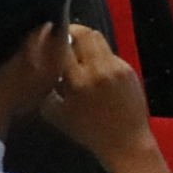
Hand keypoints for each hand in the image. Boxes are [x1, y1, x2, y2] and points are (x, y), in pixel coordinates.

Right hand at [42, 22, 152, 159]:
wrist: (126, 141)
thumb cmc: (88, 131)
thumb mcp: (57, 114)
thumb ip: (47, 89)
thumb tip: (43, 68)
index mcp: (78, 80)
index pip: (63, 46)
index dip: (54, 40)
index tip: (49, 40)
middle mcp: (98, 68)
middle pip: (84, 33)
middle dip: (72, 31)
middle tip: (65, 39)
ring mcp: (117, 66)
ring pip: (99, 39)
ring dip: (86, 41)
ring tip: (79, 53)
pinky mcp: (129, 68)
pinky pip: (110, 53)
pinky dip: (100, 57)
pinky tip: (97, 71)